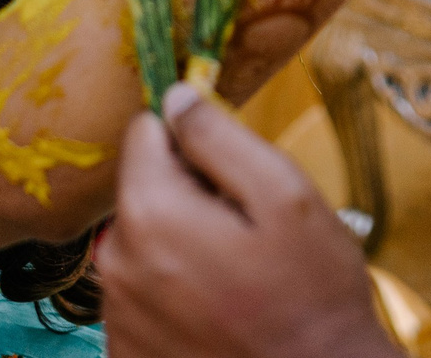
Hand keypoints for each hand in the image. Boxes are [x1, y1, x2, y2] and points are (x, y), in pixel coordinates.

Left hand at [101, 85, 398, 357]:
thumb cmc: (313, 297)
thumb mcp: (285, 196)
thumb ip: (220, 137)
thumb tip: (175, 97)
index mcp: (151, 215)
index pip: (144, 132)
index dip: (193, 142)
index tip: (232, 175)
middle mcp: (117, 266)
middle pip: (142, 191)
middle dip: (187, 197)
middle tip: (246, 234)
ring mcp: (118, 317)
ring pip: (142, 243)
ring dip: (180, 248)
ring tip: (237, 280)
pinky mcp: (127, 353)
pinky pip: (142, 295)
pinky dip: (173, 295)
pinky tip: (217, 314)